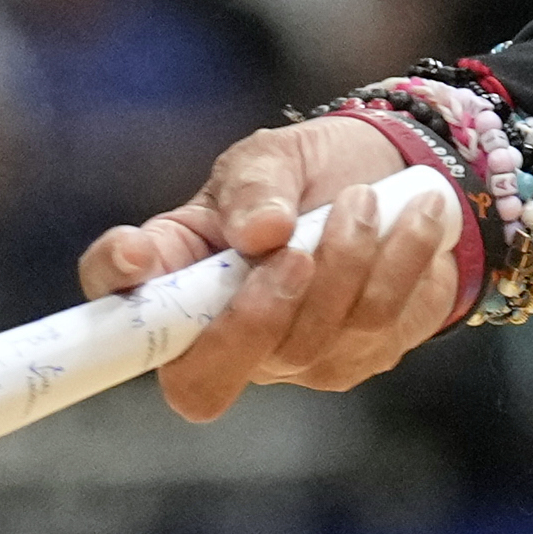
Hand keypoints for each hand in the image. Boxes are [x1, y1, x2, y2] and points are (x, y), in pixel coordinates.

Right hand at [77, 114, 457, 420]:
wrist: (392, 182)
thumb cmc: (305, 176)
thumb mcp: (271, 159)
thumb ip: (256, 186)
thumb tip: (260, 232)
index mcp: (173, 284)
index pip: (119, 317)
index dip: (117, 299)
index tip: (139, 256)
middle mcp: (217, 338)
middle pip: (208, 375)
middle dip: (257, 313)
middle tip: (297, 249)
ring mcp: (287, 360)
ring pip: (308, 344)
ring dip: (345, 264)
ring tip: (363, 201)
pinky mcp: (354, 359)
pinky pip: (377, 327)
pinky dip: (400, 262)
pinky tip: (415, 217)